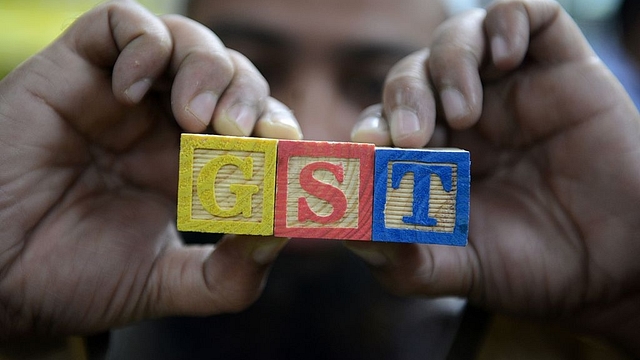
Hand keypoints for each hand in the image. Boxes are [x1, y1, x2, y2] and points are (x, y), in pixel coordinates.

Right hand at [0, 0, 300, 336]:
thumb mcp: (168, 281)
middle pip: (231, 75)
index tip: (283, 149)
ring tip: (194, 115)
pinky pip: (118, 23)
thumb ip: (230, 273)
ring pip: (184, 41)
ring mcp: (122, 95)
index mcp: (193, 163)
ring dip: (206, 68)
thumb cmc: (78, 278)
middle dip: (246, 96)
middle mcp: (163, 123)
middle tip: (237, 133)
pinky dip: (141, 43)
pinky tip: (131, 90)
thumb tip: (282, 234)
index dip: (275, 126)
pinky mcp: (75, 70)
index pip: (254, 123)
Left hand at [349, 0, 639, 353]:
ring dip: (449, 65)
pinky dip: (508, 21)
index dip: (372, 128)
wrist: (617, 271)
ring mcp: (508, 89)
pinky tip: (506, 56)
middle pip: (411, 78)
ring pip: (457, 39)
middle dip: (404, 99)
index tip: (371, 145)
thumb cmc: (532, 269)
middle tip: (414, 134)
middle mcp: (462, 118)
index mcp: (430, 156)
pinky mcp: (559, 67)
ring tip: (465, 110)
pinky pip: (527, 15)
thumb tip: (348, 233)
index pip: (383, 124)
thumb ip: (400, 258)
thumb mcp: (456, 270)